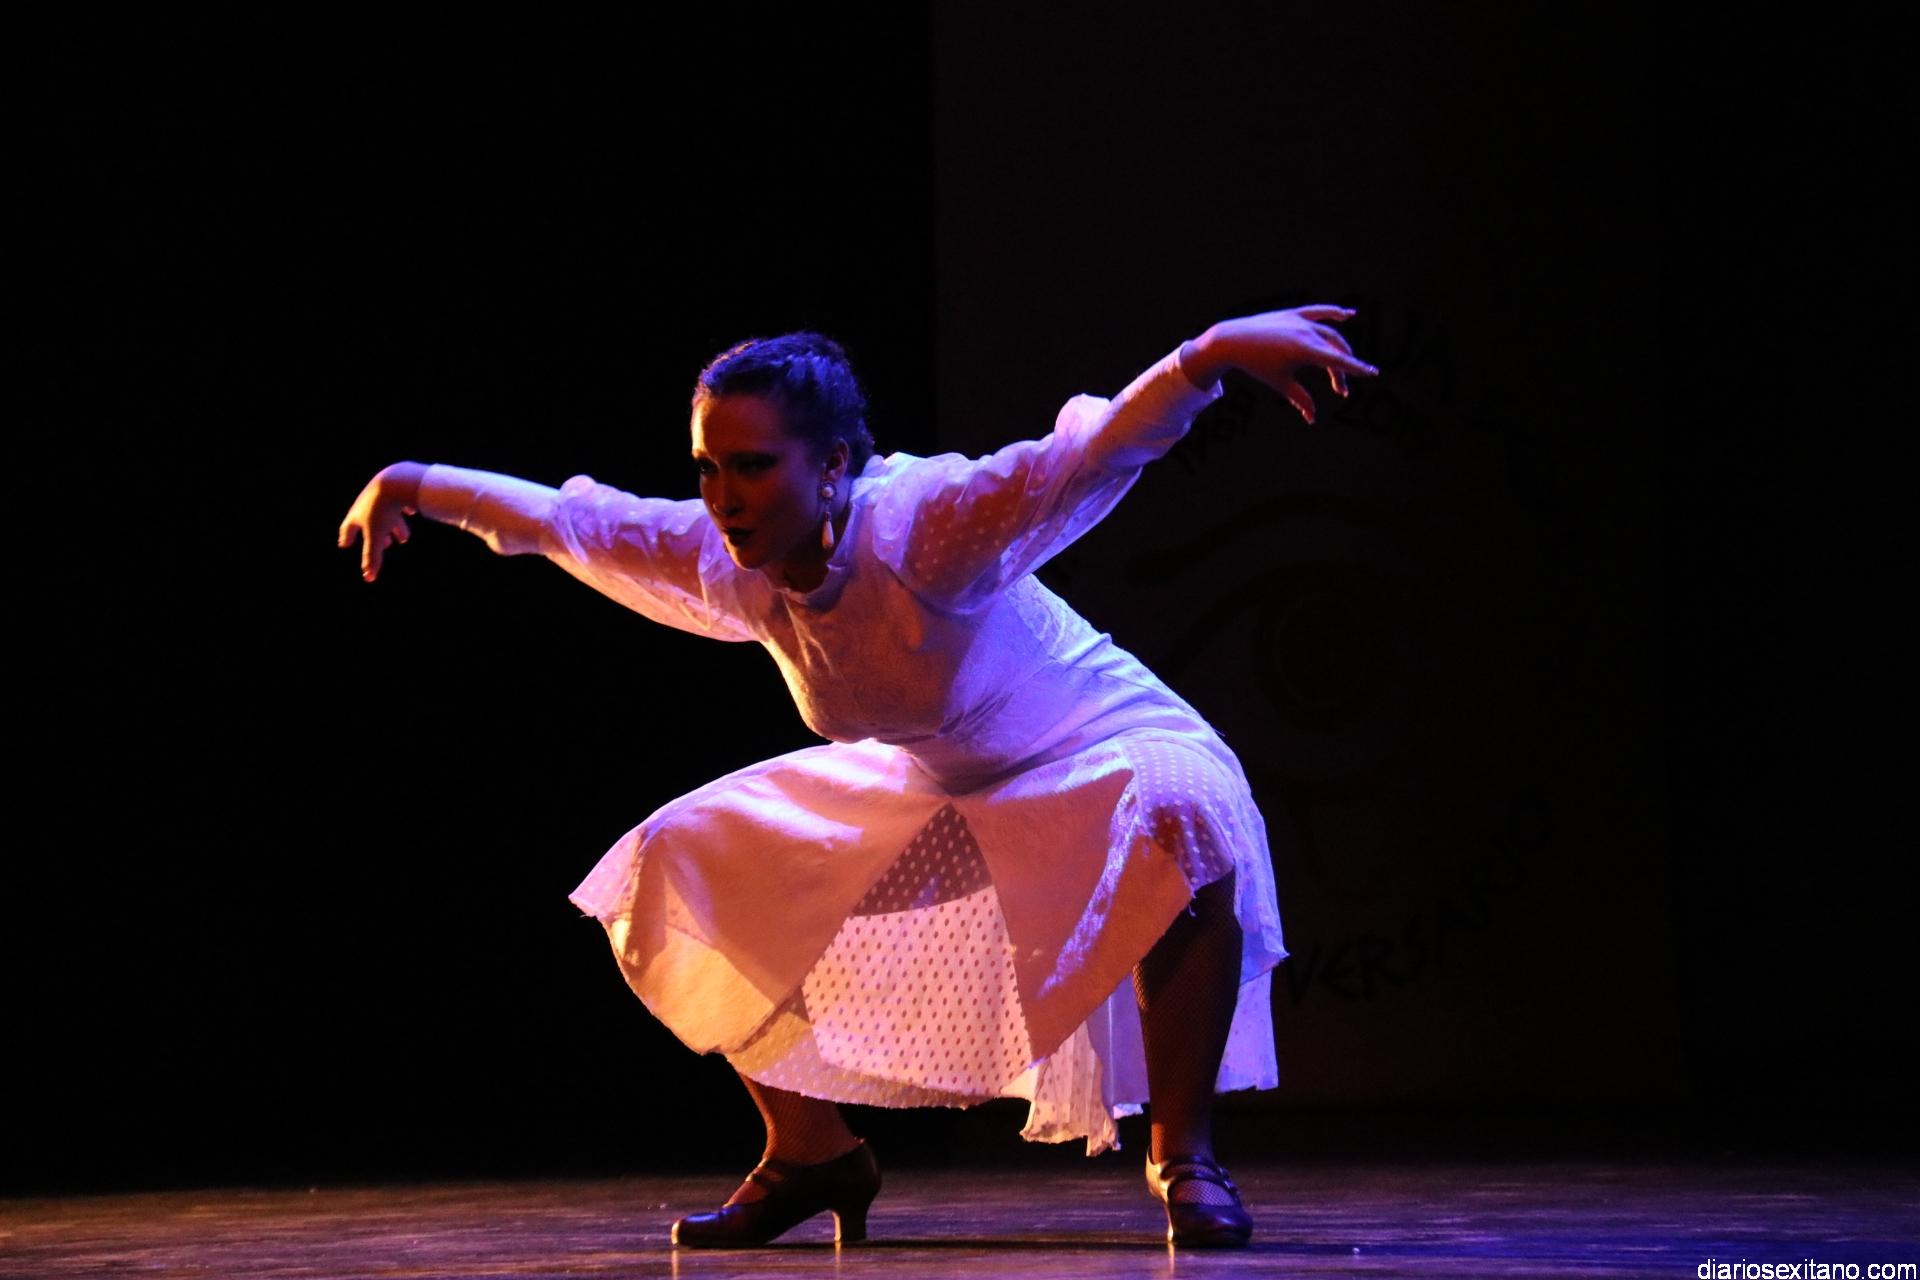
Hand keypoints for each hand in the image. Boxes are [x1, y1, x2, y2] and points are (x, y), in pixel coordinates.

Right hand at [337, 463, 424, 581]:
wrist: (397, 480)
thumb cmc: (382, 509)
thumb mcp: (376, 536)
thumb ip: (372, 557)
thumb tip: (368, 578)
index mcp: (357, 513)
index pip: (348, 528)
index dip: (347, 537)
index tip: (344, 544)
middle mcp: (367, 503)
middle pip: (369, 522)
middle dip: (376, 536)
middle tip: (383, 545)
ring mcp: (382, 495)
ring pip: (387, 515)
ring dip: (395, 527)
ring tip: (404, 538)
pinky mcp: (397, 489)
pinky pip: (400, 502)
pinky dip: (404, 509)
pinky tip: (411, 511)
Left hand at [1181, 306, 1378, 424]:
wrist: (1233, 340)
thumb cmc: (1257, 365)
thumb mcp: (1280, 382)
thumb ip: (1300, 398)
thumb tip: (1313, 418)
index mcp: (1303, 349)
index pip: (1337, 360)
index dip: (1356, 368)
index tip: (1373, 373)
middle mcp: (1306, 332)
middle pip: (1335, 351)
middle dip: (1342, 371)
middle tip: (1341, 391)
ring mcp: (1300, 320)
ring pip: (1330, 333)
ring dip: (1340, 349)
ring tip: (1345, 364)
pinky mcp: (1294, 313)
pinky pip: (1319, 311)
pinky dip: (1334, 312)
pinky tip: (1349, 315)